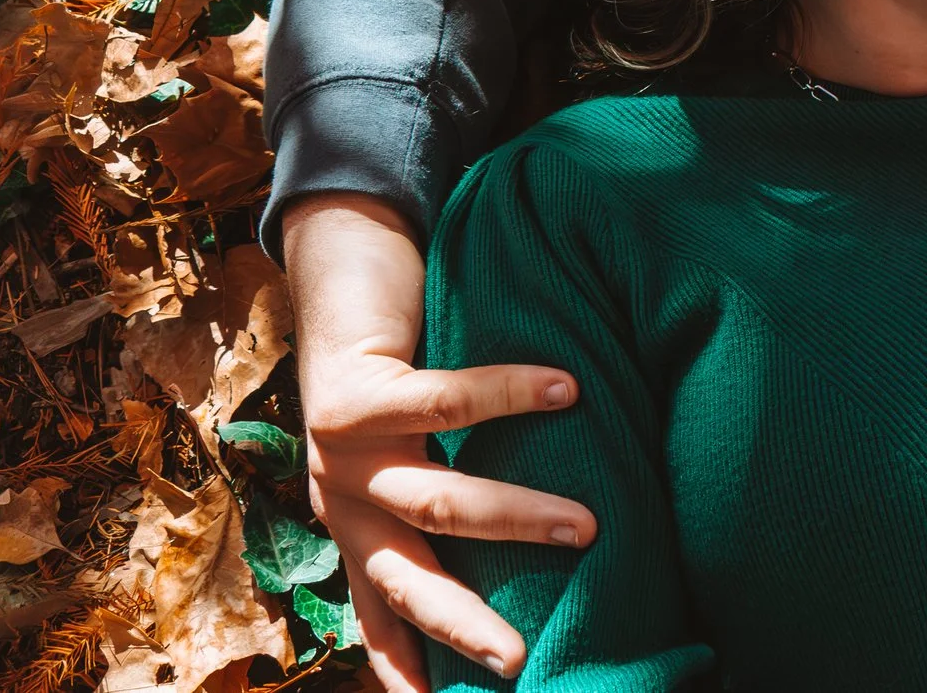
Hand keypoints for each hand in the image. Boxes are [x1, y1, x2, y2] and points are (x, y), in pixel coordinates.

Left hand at [285, 194, 596, 691]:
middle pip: (409, 580)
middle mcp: (343, 499)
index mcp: (357, 524)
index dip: (410, 666)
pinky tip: (568, 390)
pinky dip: (513, 395)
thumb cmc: (401, 361)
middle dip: (465, 625)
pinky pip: (446, 400)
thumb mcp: (414, 446)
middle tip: (520, 658)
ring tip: (585, 526)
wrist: (341, 272)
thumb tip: (549, 536)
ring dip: (515, 519)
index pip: (383, 612)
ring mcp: (341, 451)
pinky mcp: (352, 392)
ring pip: (436, 501)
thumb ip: (452, 486)